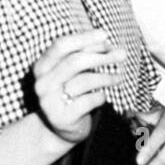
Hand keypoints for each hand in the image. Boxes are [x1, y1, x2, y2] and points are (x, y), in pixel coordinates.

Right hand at [32, 29, 125, 144]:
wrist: (61, 129)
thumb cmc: (72, 94)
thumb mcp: (73, 73)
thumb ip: (85, 56)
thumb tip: (107, 42)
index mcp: (42, 67)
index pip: (61, 45)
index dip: (84, 38)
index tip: (105, 35)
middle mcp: (42, 82)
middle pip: (75, 61)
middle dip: (102, 56)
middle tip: (122, 54)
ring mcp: (49, 101)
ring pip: (84, 81)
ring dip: (107, 77)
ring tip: (119, 77)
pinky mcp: (62, 117)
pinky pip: (89, 100)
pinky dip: (101, 96)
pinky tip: (103, 96)